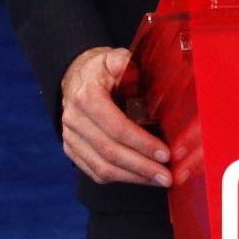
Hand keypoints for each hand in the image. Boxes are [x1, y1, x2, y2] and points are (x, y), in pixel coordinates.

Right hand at [61, 47, 170, 186]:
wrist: (76, 77)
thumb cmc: (102, 70)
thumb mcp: (113, 58)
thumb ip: (123, 61)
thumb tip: (132, 67)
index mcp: (86, 97)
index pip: (116, 127)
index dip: (141, 143)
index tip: (165, 153)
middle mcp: (74, 120)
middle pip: (110, 152)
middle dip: (142, 167)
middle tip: (168, 176)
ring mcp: (70, 138)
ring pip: (102, 168)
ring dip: (134, 178)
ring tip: (159, 180)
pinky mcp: (72, 150)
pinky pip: (95, 173)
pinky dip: (120, 179)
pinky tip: (141, 178)